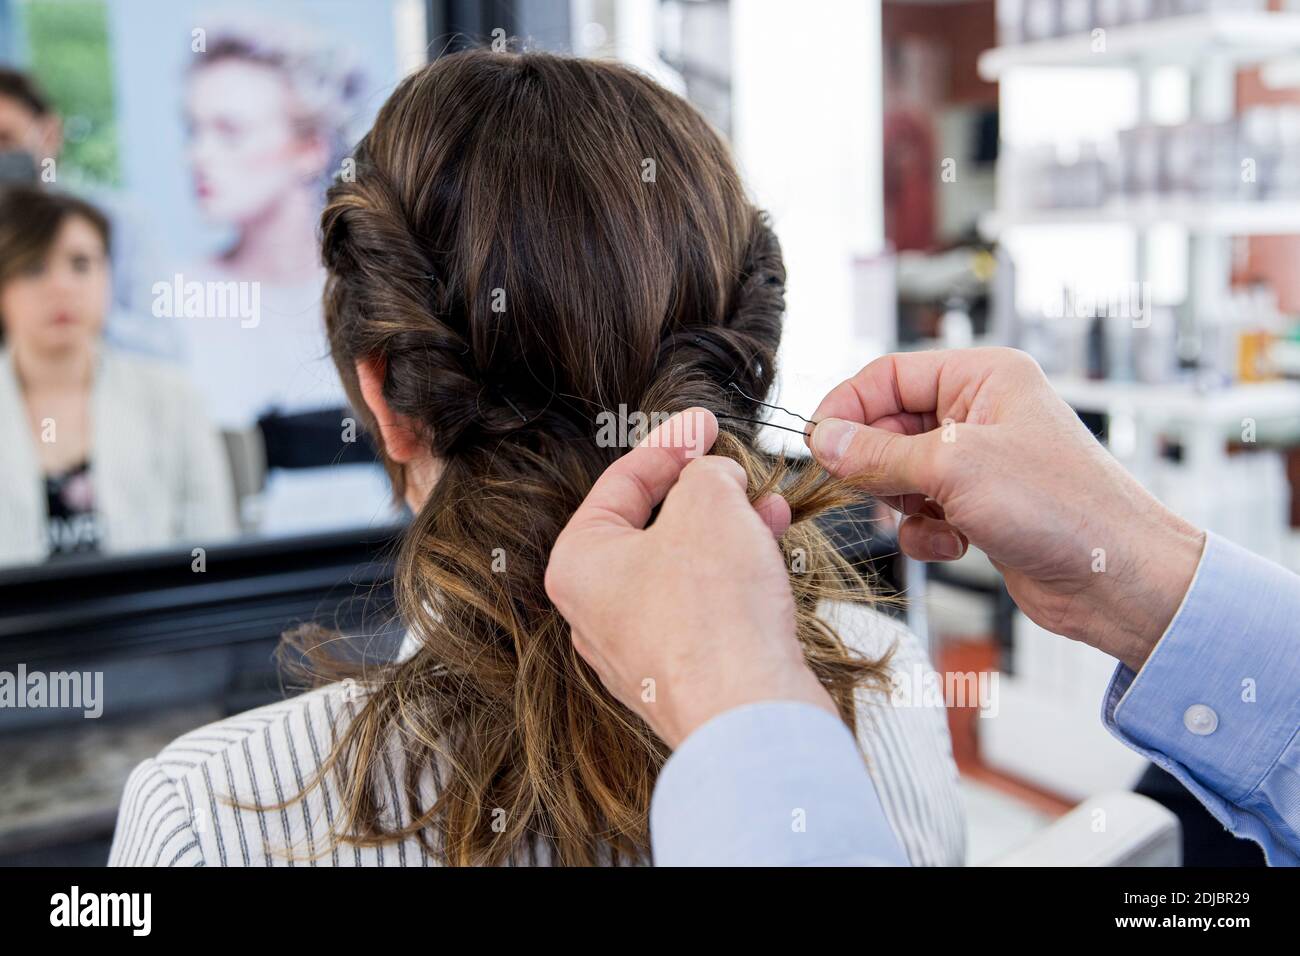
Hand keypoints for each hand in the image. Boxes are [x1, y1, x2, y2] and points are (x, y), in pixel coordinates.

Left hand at [545, 408, 834, 747]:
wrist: (748, 712)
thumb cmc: (712, 615)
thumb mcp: (709, 502)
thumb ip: (704, 471)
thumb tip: (713, 477)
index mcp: (578, 563)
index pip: (621, 483)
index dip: (671, 444)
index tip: (703, 426)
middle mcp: (596, 610)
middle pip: (652, 528)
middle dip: (704, 493)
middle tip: (735, 471)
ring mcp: (637, 649)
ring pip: (683, 568)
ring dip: (727, 533)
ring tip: (767, 511)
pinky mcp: (681, 674)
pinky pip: (704, 608)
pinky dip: (733, 578)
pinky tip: (768, 558)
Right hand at [808, 348, 1204, 670]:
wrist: (1119, 579)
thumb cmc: (1059, 506)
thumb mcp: (954, 467)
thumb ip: (879, 453)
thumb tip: (822, 440)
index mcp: (984, 377)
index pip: (891, 375)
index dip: (848, 405)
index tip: (815, 441)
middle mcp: (981, 413)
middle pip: (890, 426)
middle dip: (875, 462)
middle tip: (862, 488)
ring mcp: (980, 463)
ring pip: (900, 472)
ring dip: (902, 501)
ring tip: (931, 516)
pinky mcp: (980, 508)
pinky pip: (922, 511)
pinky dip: (925, 531)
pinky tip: (954, 543)